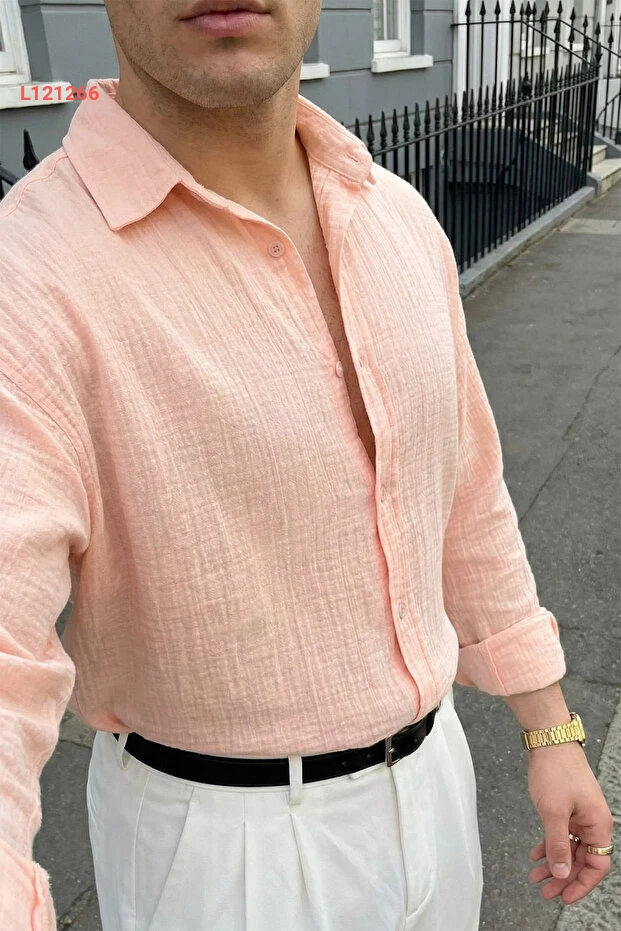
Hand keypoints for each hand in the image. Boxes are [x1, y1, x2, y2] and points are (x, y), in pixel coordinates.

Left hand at [527, 742, 613, 904]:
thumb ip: (557, 844)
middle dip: (563, 876)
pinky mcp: (566, 806)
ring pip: (569, 847)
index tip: (565, 896)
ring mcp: (579, 814)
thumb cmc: (555, 771)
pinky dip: (548, 845)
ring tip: (536, 877)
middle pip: (581, 859)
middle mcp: (592, 821)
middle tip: (545, 891)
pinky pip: (561, 833)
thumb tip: (561, 873)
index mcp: (597, 824)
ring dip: (553, 862)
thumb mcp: (554, 812)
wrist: (548, 740)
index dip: (582, 883)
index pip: (597, 865)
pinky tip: (535, 855)